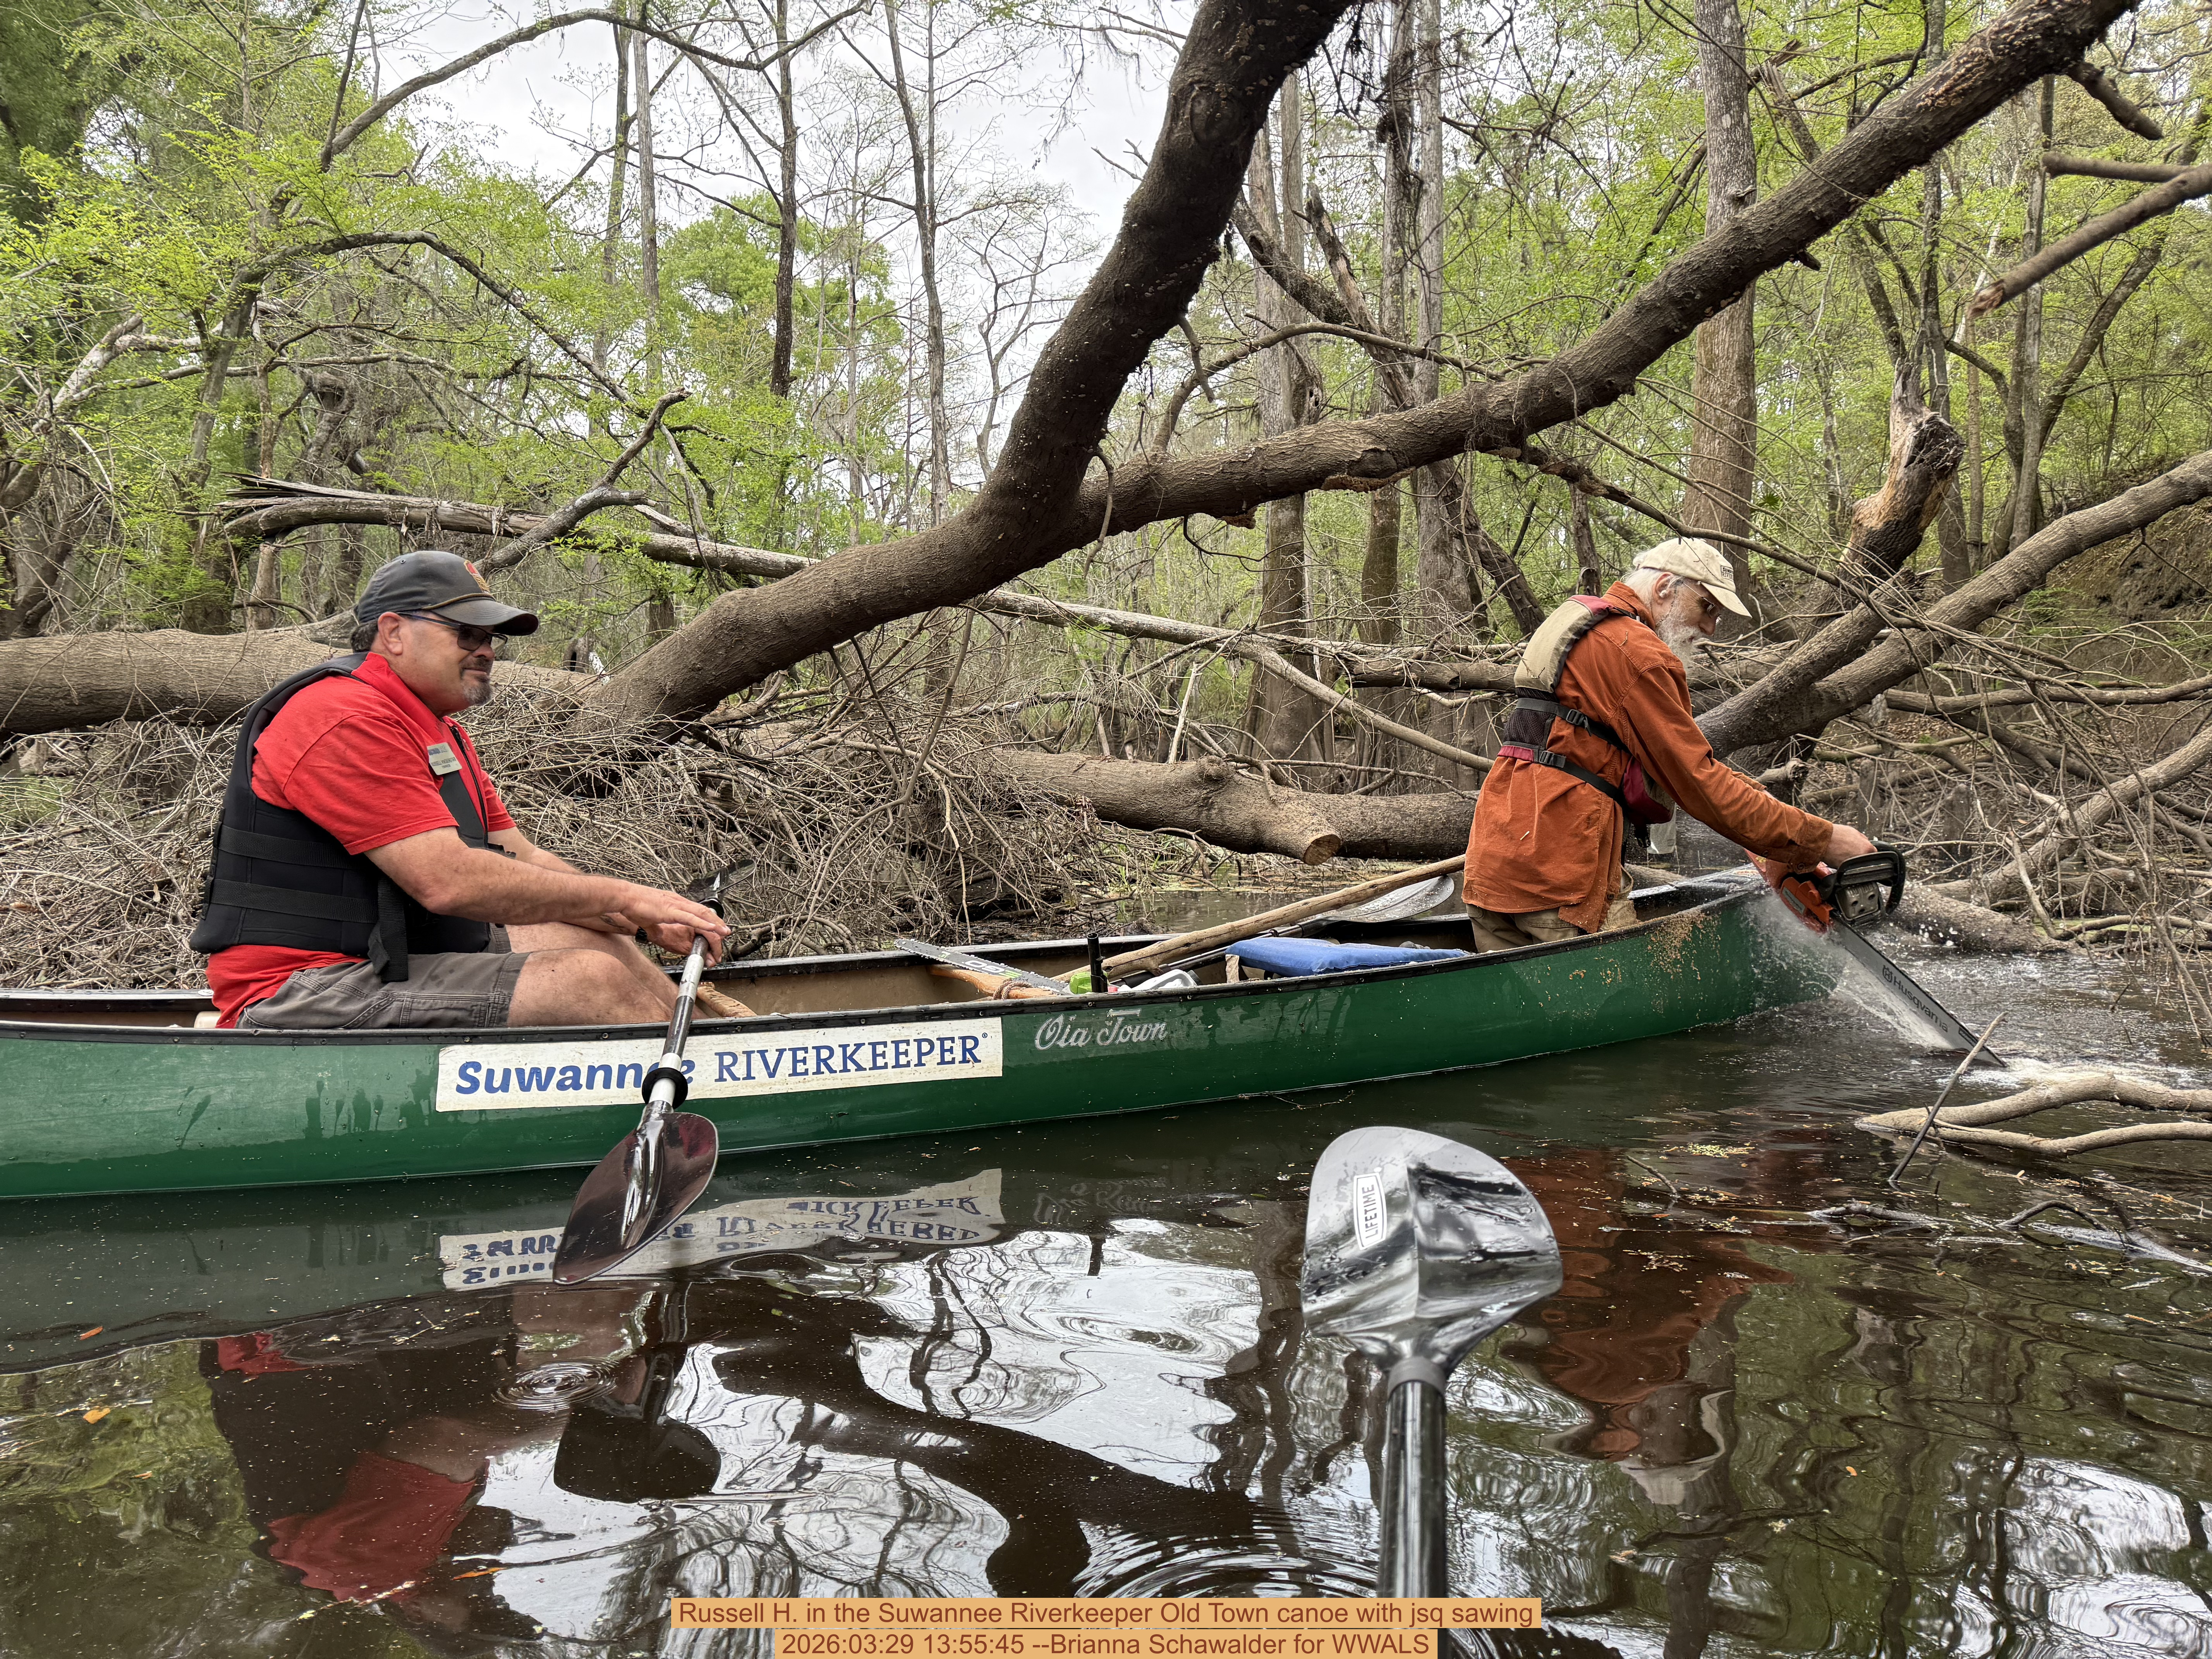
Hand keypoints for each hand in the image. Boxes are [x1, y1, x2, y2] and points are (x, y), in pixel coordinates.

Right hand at [610, 885, 729, 959]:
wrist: (624, 897)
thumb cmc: (633, 905)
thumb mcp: (648, 919)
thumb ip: (654, 926)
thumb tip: (654, 932)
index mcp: (674, 902)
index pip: (696, 910)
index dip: (708, 919)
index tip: (716, 927)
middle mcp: (678, 901)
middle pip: (703, 911)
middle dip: (716, 923)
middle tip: (725, 932)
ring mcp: (675, 905)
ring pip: (701, 914)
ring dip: (714, 924)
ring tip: (724, 932)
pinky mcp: (670, 910)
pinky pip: (691, 918)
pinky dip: (703, 923)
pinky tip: (712, 928)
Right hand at [1824, 823, 1876, 863]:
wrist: (1822, 839)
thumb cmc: (1836, 834)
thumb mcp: (1854, 832)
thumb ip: (1863, 839)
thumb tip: (1866, 843)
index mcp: (1868, 849)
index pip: (1873, 852)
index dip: (1866, 850)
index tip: (1862, 850)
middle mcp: (1862, 859)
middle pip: (1864, 859)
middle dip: (1860, 856)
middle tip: (1852, 851)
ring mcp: (1852, 866)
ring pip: (1855, 865)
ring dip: (1852, 861)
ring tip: (1844, 854)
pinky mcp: (1842, 870)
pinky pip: (1846, 868)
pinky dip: (1843, 864)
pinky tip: (1838, 857)